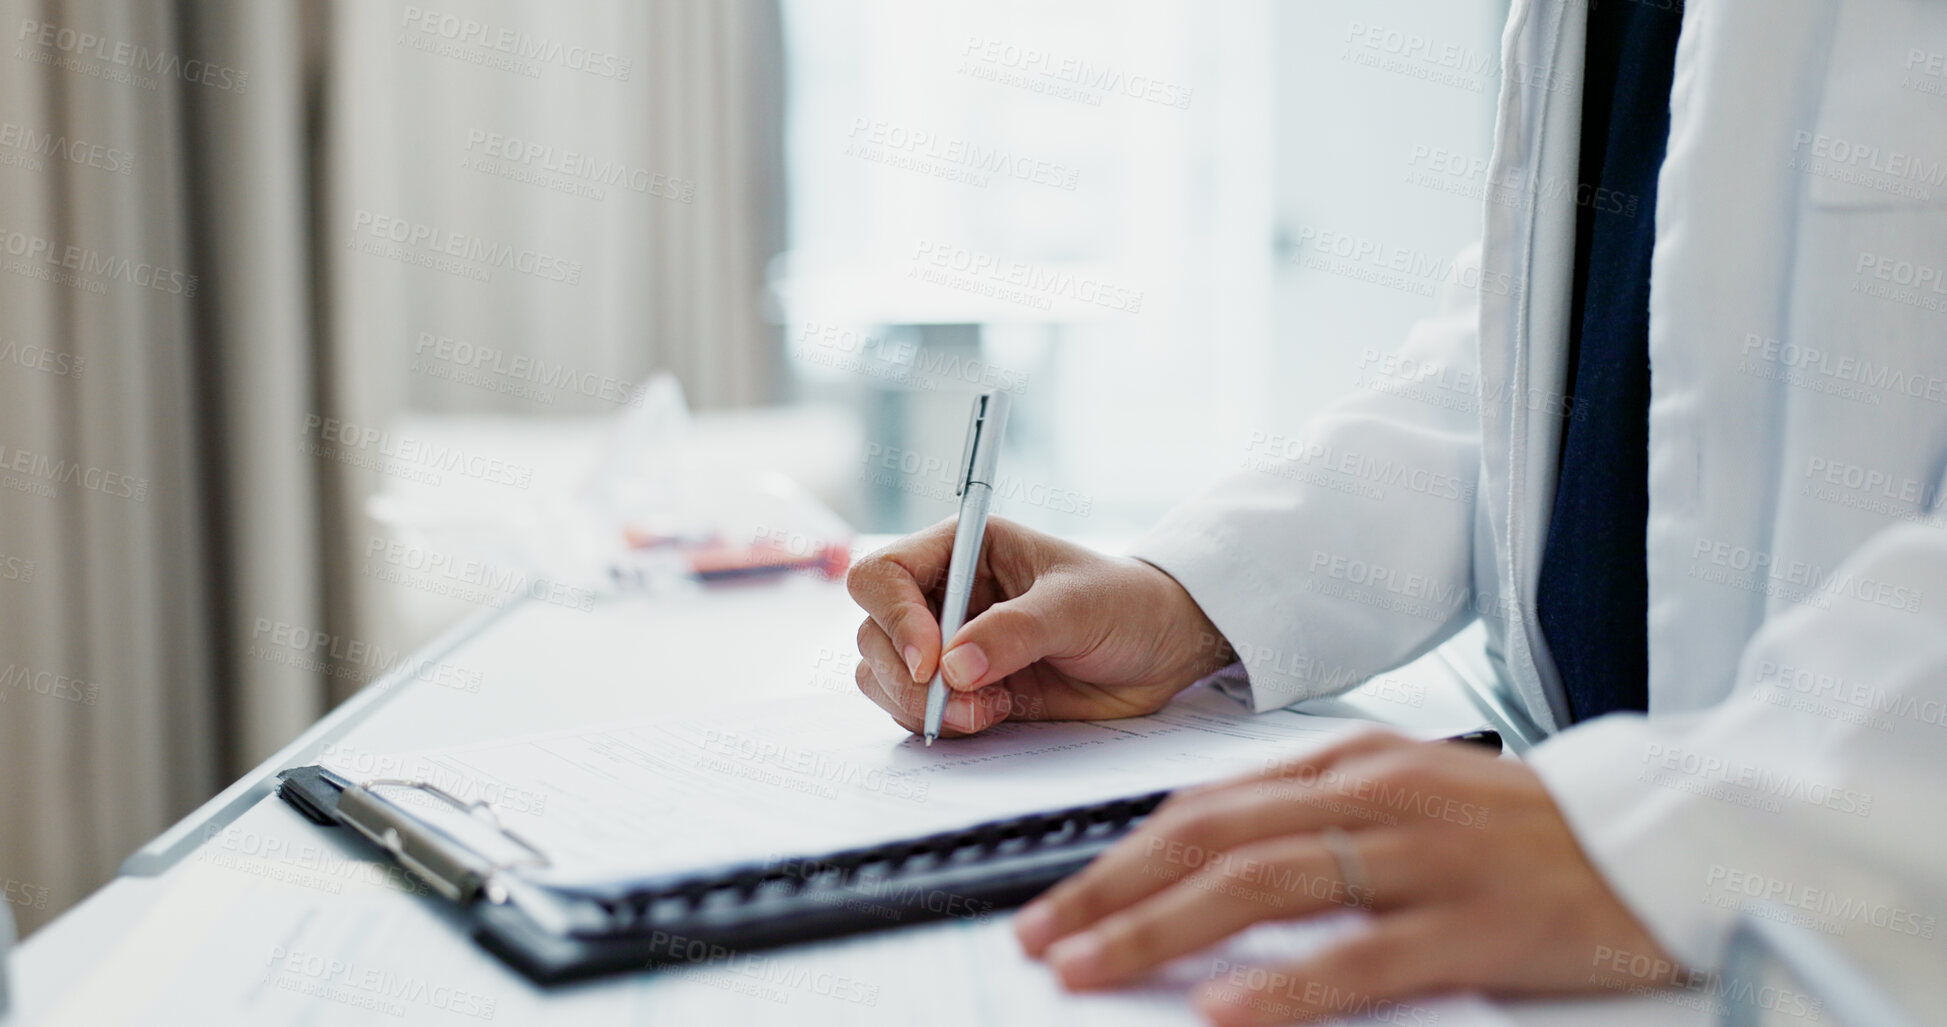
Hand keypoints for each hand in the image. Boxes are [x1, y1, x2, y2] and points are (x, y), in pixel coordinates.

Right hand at [846, 517, 1230, 737]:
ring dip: (922, 708)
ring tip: (989, 712)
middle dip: (908, 678)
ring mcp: (948, 647)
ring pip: (883, 679)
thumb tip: (953, 668)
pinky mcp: (962, 691)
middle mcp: (942, 596)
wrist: (1161, 652)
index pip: (884, 576)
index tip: (933, 662)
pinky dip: (943, 725)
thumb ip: (1015, 632)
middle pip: (874, 635)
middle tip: (962, 702)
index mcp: (960, 550)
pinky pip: (916, 713)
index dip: (895, 619)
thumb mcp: (1077, 607)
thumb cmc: (1125, 604)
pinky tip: (996, 716)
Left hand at [1013, 731, 1673, 1024]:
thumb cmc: (1525, 830)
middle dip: (1113, 890)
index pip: (1206, 805)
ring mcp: (1427, 858)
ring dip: (1164, 930)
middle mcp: (1378, 796)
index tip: (1061, 898)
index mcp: (1354, 763)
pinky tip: (1227, 1010)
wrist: (1664, 838)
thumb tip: (1209, 850)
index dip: (1121, 854)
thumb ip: (1316, 814)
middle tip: (1043, 937)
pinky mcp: (1479, 925)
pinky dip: (1289, 984)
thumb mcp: (1410, 797)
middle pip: (1214, 839)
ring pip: (1267, 885)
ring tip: (1093, 967)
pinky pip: (1366, 956)